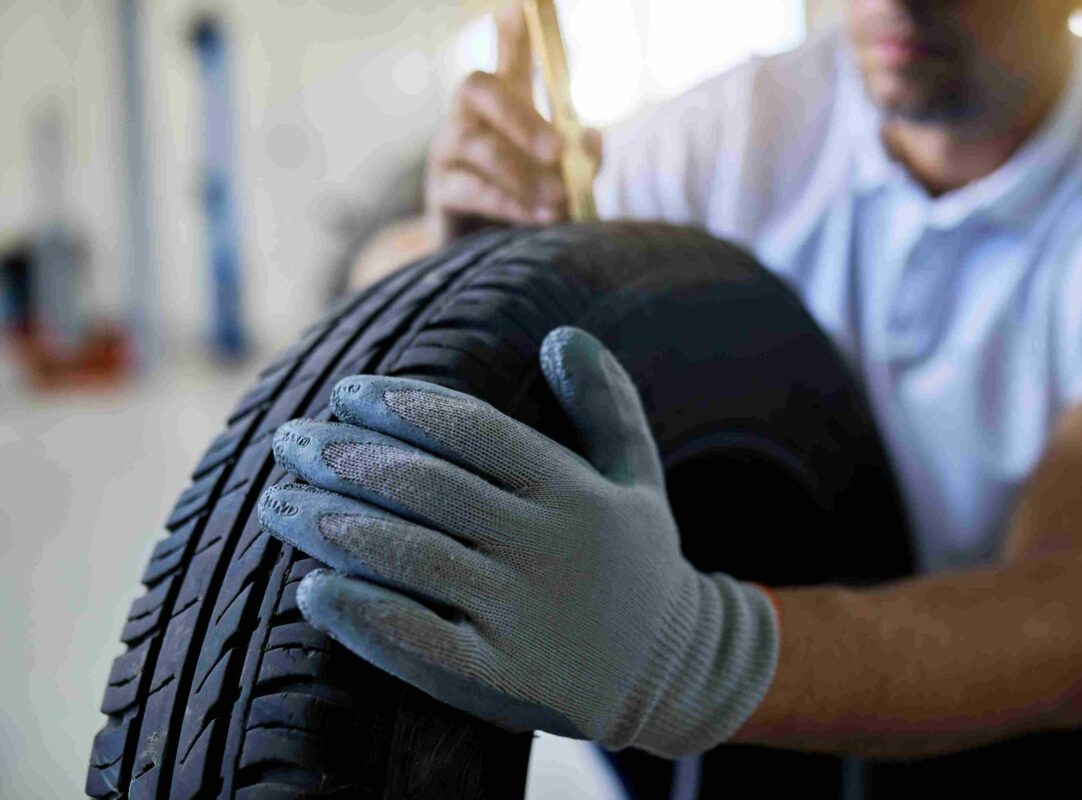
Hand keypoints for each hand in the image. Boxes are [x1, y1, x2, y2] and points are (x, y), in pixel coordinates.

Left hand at [258, 326, 778, 757]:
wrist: (674, 670)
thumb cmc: (640, 561)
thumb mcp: (638, 475)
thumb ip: (606, 403)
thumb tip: (563, 334)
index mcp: (573, 492)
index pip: (473, 432)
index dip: (401, 405)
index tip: (344, 391)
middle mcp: (546, 548)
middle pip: (427, 488)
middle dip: (347, 458)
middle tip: (290, 440)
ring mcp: (523, 616)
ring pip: (411, 557)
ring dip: (332, 525)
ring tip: (277, 502)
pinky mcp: (501, 676)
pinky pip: (420, 642)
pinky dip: (361, 614)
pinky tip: (311, 589)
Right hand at [424, 2, 602, 245]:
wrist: (488, 259)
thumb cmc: (528, 207)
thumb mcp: (564, 179)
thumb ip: (581, 158)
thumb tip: (591, 139)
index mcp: (502, 107)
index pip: (507, 59)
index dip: (515, 34)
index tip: (525, 5)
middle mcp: (468, 118)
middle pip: (478, 88)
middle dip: (522, 116)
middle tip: (559, 151)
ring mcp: (447, 152)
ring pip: (476, 145)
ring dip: (521, 173)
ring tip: (559, 201)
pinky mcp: (439, 193)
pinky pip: (469, 189)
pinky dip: (509, 203)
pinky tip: (539, 218)